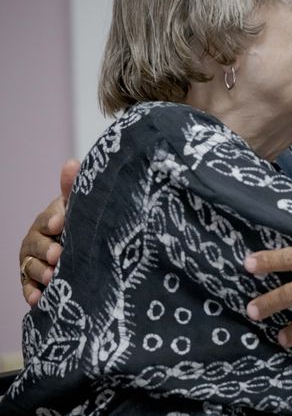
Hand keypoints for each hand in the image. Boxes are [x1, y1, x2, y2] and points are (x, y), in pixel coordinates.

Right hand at [20, 159, 78, 305]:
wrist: (89, 254)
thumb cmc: (83, 225)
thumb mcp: (81, 208)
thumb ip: (74, 189)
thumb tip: (72, 163)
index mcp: (49, 220)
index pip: (48, 218)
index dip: (53, 220)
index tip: (60, 223)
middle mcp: (37, 241)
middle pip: (35, 245)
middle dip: (45, 249)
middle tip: (57, 254)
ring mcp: (34, 262)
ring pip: (32, 267)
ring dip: (41, 272)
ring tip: (53, 277)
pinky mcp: (35, 284)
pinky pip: (29, 289)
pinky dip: (33, 294)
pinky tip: (38, 299)